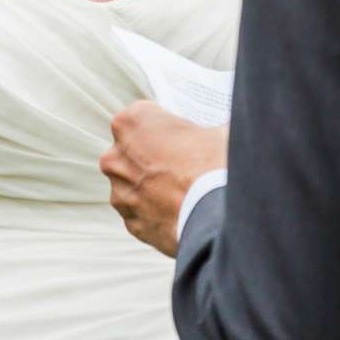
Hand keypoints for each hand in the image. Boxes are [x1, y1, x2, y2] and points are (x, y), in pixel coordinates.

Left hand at [101, 104, 226, 258]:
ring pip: (135, 185)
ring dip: (153, 187)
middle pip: (132, 151)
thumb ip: (212, 128)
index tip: (179, 134)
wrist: (217, 215)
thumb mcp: (220, 131)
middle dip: (153, 157)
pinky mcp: (131, 222)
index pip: (142, 117)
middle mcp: (116, 157)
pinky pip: (143, 214)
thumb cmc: (214, 166)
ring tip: (185, 191)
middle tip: (183, 163)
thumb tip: (223, 129)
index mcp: (131, 123)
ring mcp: (120, 193)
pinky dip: (158, 213)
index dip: (164, 125)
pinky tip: (180, 211)